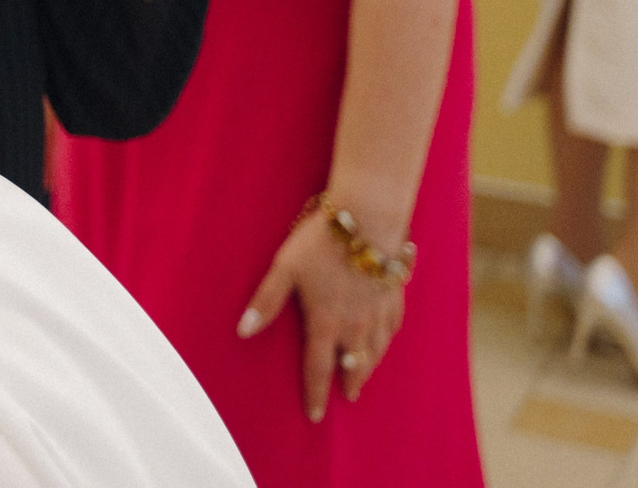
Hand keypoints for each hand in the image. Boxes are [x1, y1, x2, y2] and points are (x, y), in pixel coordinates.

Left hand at [238, 208, 406, 421]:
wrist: (368, 222)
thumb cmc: (320, 244)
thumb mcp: (284, 269)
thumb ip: (266, 301)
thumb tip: (242, 332)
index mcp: (326, 322)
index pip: (317, 368)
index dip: (315, 394)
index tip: (316, 416)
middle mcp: (356, 325)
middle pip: (353, 365)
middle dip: (348, 383)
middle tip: (346, 398)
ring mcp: (379, 312)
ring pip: (376, 351)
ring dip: (369, 368)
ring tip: (363, 379)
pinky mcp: (395, 296)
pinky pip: (393, 329)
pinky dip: (387, 342)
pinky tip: (385, 343)